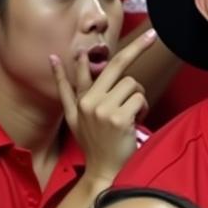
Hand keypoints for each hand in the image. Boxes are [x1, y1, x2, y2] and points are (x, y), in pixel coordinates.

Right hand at [50, 28, 155, 183]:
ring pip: (132, 84)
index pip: (82, 72)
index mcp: (79, 101)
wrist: (103, 171)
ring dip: (138, 98)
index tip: (79, 49)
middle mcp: (89, 102)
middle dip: (137, 47)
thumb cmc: (94, 144)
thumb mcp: (74, 118)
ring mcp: (103, 109)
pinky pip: (140, 98)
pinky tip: (134, 122)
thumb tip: (53, 59)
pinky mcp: (118, 117)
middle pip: (116, 65)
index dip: (82, 60)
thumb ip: (67, 90)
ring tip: (131, 115)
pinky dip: (143, 108)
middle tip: (153, 35)